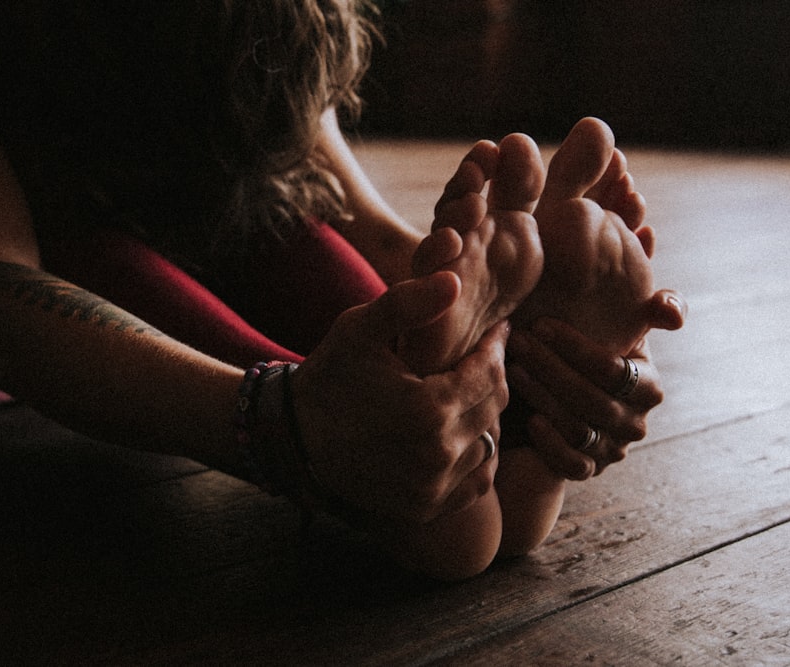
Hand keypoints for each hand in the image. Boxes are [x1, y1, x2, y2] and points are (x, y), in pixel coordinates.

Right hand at [292, 272, 509, 523]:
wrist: (294, 439)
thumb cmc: (329, 376)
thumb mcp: (359, 329)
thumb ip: (407, 302)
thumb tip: (454, 280)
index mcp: (428, 409)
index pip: (489, 372)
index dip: (496, 346)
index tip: (496, 330)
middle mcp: (437, 454)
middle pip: (494, 406)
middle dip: (492, 376)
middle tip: (484, 356)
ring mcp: (433, 487)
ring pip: (489, 442)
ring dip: (485, 414)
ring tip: (468, 390)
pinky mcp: (427, 508)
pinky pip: (477, 481)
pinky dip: (476, 455)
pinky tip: (460, 430)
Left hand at [505, 317, 667, 479]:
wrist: (564, 392)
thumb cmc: (589, 352)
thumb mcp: (622, 327)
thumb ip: (657, 309)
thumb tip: (675, 316)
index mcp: (648, 387)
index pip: (614, 370)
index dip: (576, 347)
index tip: (539, 324)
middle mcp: (635, 423)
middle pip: (592, 399)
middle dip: (550, 367)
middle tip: (518, 343)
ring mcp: (612, 450)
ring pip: (578, 428)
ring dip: (542, 397)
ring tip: (513, 369)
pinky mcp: (588, 470)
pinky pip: (572, 464)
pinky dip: (550, 443)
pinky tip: (529, 418)